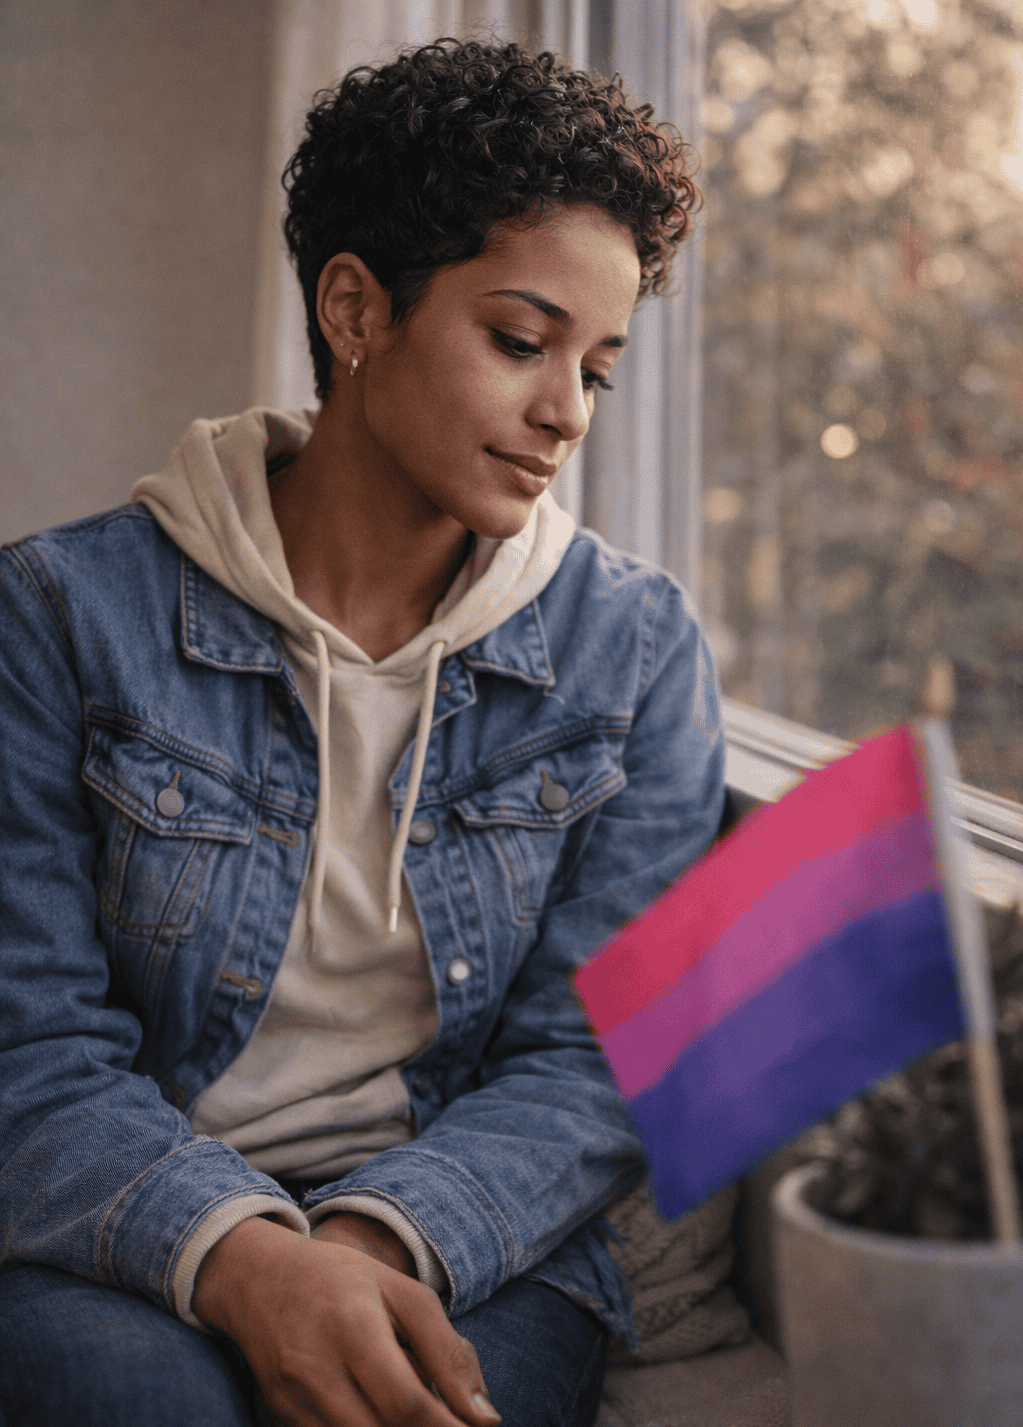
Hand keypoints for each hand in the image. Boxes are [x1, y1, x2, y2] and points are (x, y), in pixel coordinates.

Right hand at [193, 1215, 498, 1426]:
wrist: (258, 1276)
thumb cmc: (342, 1280)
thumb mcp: (403, 1294)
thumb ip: (448, 1352)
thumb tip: (486, 1420)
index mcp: (354, 1327)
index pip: (406, 1403)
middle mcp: (317, 1369)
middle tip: (448, 1420)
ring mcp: (294, 1399)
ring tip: (413, 1409)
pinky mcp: (282, 1416)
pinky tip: (380, 1411)